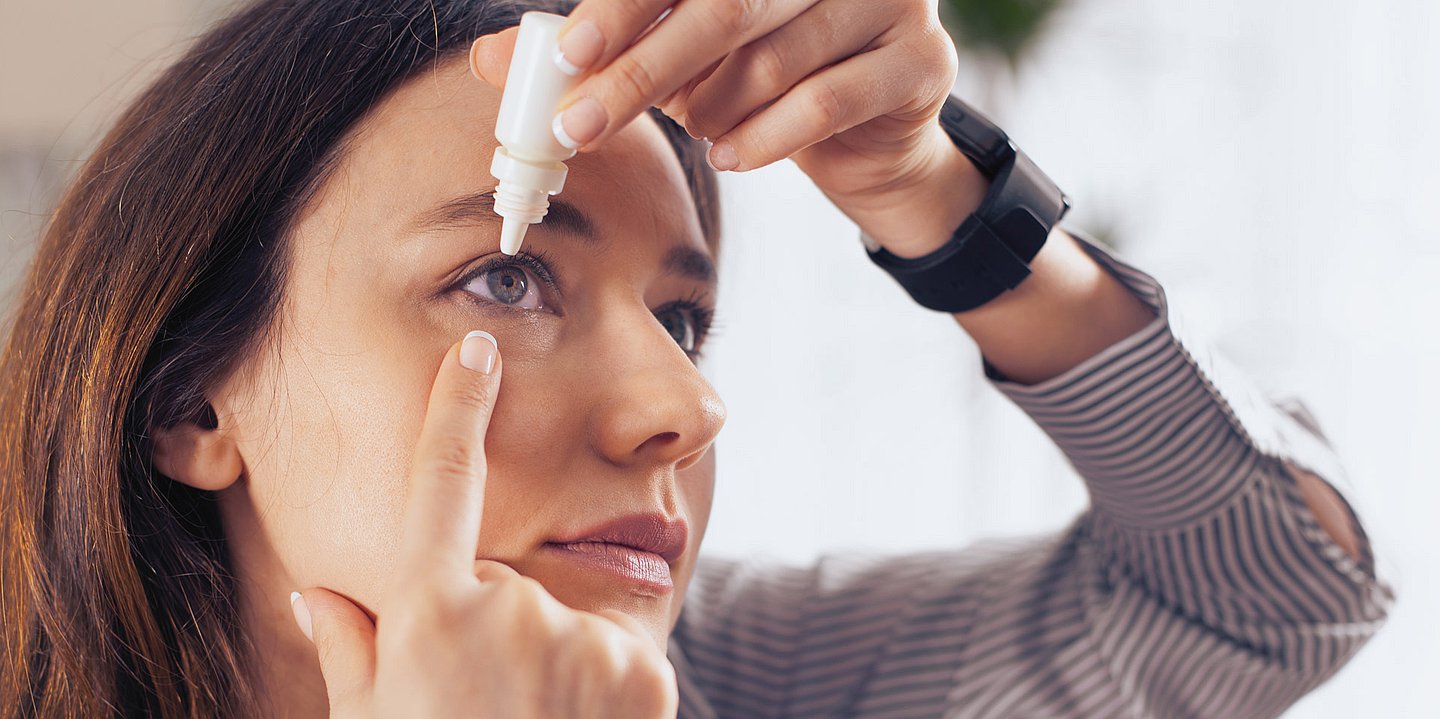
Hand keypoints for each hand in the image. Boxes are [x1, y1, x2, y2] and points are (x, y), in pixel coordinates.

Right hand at [290, 331, 677, 717]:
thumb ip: (353, 651)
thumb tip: (321, 594)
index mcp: (426, 611)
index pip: (440, 481)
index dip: (457, 408)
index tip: (478, 350)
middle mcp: (504, 607)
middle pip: (511, 585)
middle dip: (502, 635)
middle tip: (487, 710)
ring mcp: (577, 636)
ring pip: (569, 627)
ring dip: (556, 669)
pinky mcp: (641, 671)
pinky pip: (621, 660)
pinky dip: (605, 693)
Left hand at [470, 0, 984, 256]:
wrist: (871, 141)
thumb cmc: (760, 81)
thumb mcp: (673, 63)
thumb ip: (596, 53)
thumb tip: (490, 59)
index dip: (623, 6)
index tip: (567, 54)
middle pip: (725, 4)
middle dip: (641, 72)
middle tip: (581, 127)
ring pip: (773, 58)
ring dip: (714, 111)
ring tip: (701, 131)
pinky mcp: (922, 60)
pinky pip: (828, 100)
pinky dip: (767, 137)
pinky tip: (735, 153)